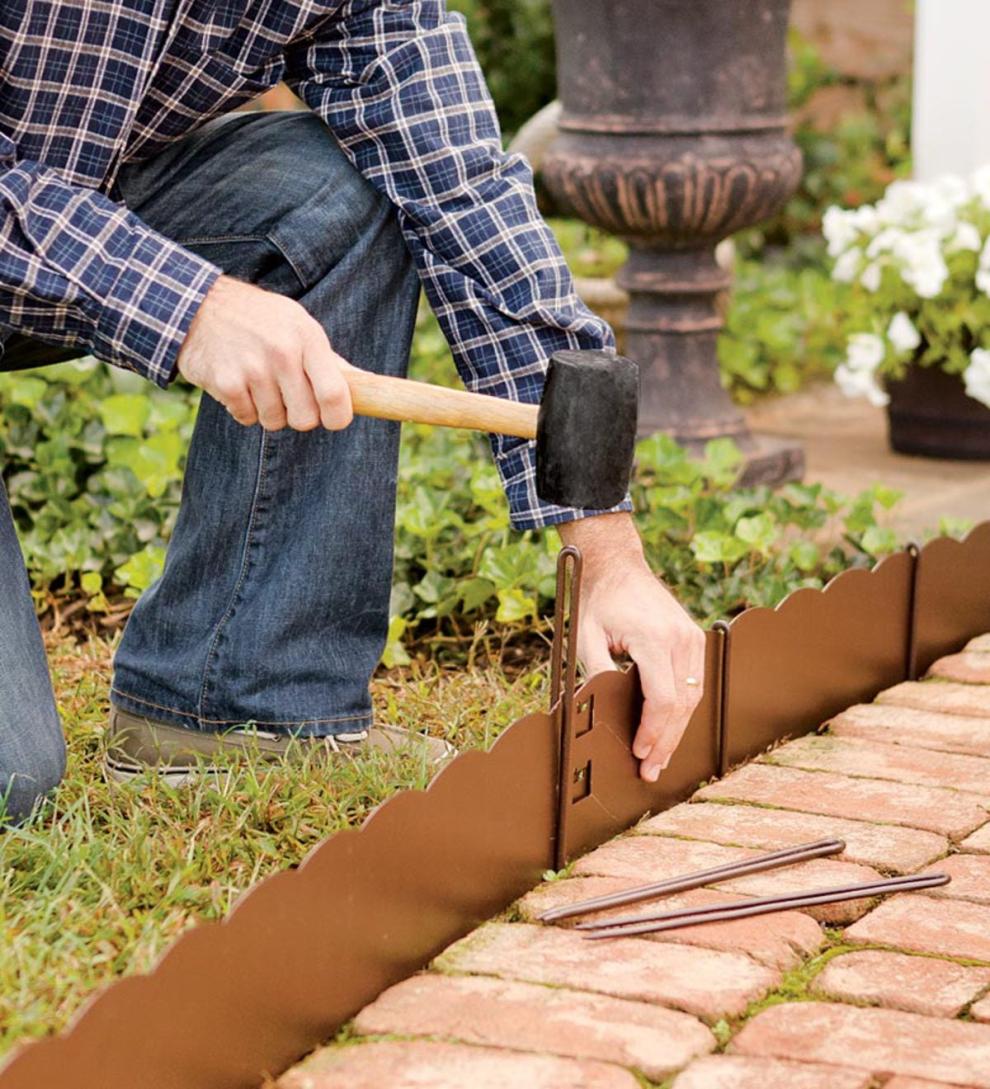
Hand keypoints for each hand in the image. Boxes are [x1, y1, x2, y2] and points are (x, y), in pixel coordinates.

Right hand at [176, 275, 353, 430]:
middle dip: (299, 416)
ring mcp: (252, 368)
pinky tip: (239, 384)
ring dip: (268, 411)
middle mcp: (282, 352)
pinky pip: (246, 418)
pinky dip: (244, 409)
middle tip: (288, 398)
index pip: (334, 395)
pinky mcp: (225, 382)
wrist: (199, 306)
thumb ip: (330, 361)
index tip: (333, 419)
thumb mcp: (299, 326)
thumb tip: (369, 387)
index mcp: (307, 338)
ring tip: (259, 383)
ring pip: (274, 422)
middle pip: (305, 419)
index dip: (338, 417)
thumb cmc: (260, 320)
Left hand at [558, 513, 705, 782]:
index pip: (663, 698)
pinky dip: (683, 709)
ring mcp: (691, 638)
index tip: (639, 752)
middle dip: (666, 741)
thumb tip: (597, 711)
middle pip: (682, 703)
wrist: (618, 565)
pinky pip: (694, 682)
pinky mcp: (693, 638)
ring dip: (677, 730)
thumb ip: (595, 672)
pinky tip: (670, 730)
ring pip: (693, 696)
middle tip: (651, 770)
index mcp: (654, 638)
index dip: (653, 731)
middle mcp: (680, 638)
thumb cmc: (598, 600)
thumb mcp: (585, 636)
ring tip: (660, 759)